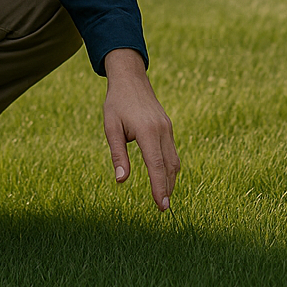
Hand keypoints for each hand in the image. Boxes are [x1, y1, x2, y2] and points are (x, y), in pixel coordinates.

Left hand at [102, 48, 179, 210]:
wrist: (131, 78)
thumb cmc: (117, 103)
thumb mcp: (111, 128)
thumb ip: (118, 155)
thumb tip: (121, 180)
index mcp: (148, 132)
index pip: (156, 166)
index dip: (159, 188)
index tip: (161, 206)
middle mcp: (162, 131)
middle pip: (170, 166)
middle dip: (167, 188)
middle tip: (162, 208)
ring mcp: (168, 128)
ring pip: (174, 160)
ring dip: (170, 179)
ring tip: (164, 196)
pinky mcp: (168, 127)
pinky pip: (172, 151)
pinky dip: (170, 167)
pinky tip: (164, 176)